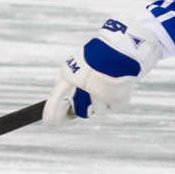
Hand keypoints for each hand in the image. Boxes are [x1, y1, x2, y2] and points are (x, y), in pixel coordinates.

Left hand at [44, 8, 174, 123]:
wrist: (124, 45)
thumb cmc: (100, 56)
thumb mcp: (80, 65)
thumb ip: (72, 85)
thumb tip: (67, 113)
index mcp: (70, 77)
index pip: (55, 104)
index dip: (51, 118)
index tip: (50, 127)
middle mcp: (83, 89)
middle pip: (81, 111)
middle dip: (86, 107)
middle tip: (94, 92)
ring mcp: (101, 96)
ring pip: (99, 111)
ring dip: (104, 101)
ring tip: (109, 83)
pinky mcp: (118, 99)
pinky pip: (114, 108)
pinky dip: (117, 100)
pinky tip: (119, 85)